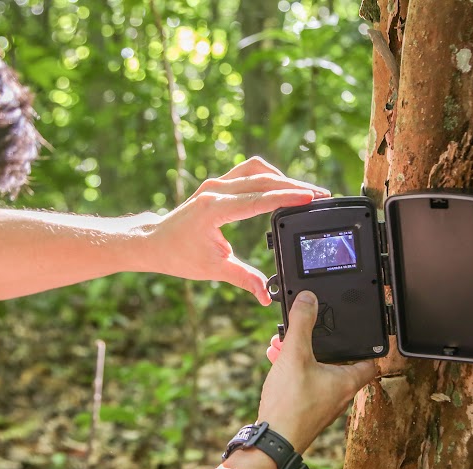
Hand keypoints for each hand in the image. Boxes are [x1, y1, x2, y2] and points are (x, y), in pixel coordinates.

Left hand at [145, 157, 329, 303]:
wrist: (152, 242)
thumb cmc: (177, 254)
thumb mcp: (214, 270)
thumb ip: (244, 280)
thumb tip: (266, 295)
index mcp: (215, 208)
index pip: (258, 199)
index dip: (287, 197)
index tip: (310, 197)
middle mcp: (216, 190)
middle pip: (263, 179)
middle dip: (293, 185)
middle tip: (320, 195)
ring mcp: (216, 184)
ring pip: (256, 169)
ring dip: (282, 177)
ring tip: (305, 191)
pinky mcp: (217, 184)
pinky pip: (247, 172)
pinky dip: (268, 177)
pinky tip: (281, 187)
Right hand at [257, 291, 376, 452]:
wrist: (273, 441)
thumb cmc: (291, 404)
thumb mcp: (296, 355)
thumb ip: (302, 323)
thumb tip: (309, 299)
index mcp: (347, 381)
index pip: (372, 359)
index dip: (369, 342)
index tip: (365, 330)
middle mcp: (339, 394)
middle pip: (340, 361)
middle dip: (321, 343)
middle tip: (309, 330)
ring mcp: (323, 404)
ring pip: (318, 370)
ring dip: (302, 354)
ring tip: (283, 343)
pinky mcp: (306, 410)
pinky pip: (304, 381)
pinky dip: (293, 368)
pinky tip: (276, 360)